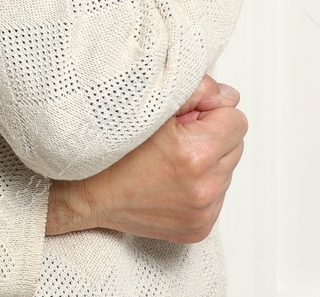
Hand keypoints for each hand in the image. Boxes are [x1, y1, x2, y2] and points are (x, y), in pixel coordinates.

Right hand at [46, 75, 246, 242]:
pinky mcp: (198, 229)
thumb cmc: (108, 148)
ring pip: (226, 172)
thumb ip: (195, 91)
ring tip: (168, 161)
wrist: (83, 193)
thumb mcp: (145, 104)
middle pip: (235, 146)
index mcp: (195, 153)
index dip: (210, 112)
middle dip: (211, 137)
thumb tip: (227, 96)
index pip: (237, 120)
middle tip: (174, 138)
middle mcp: (204, 187)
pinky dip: (199, 186)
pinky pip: (216, 198)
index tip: (186, 117)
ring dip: (206, 162)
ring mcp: (202, 212)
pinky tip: (169, 181)